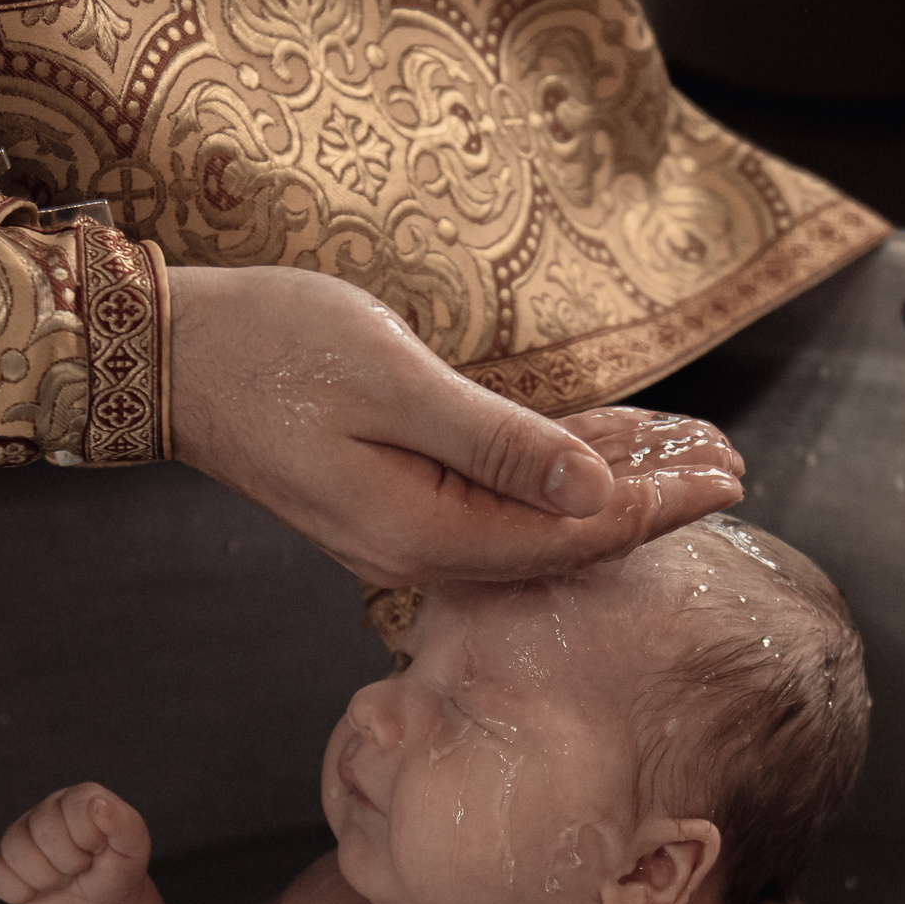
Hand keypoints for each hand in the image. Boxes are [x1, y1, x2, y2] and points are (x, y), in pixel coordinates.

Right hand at [0, 782, 153, 903]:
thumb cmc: (119, 873)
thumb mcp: (134, 850)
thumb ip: (124, 824)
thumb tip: (98, 803)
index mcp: (79, 797)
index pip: (74, 809)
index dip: (89, 840)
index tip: (100, 850)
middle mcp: (47, 809)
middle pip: (43, 832)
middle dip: (70, 863)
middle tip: (82, 868)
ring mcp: (20, 834)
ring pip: (15, 853)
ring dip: (46, 880)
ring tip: (63, 878)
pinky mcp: (2, 862)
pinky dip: (21, 893)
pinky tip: (39, 891)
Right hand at [162, 264, 745, 584]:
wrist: (173, 357)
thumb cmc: (273, 350)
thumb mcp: (395, 383)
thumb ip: (499, 444)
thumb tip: (594, 490)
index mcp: (426, 534)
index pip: (575, 533)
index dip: (659, 505)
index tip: (729, 473)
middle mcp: (421, 553)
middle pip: (566, 540)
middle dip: (653, 503)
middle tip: (732, 465)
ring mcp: (406, 535)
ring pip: (538, 523)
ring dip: (613, 489)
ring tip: (687, 456)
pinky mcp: (396, 505)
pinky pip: (499, 503)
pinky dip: (559, 475)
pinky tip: (602, 450)